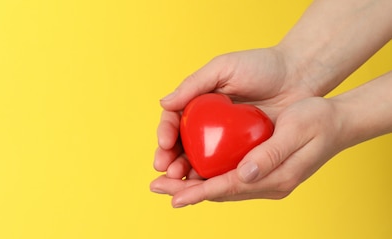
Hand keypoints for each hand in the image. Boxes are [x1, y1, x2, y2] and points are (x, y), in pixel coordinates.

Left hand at [151, 97, 346, 206]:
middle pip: (219, 190)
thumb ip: (270, 155)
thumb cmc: (319, 121)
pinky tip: (190, 169)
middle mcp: (266, 182)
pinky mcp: (259, 168)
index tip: (175, 197)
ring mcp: (263, 177)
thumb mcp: (296, 131)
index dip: (199, 192)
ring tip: (165, 181)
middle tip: (156, 187)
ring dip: (193, 184)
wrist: (338, 120)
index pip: (229, 187)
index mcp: (275, 178)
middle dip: (186, 190)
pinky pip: (229, 176)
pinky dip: (207, 175)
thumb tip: (243, 173)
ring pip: (221, 185)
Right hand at [155, 48, 315, 180]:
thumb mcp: (223, 68)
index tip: (165, 144)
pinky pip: (225, 171)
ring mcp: (224, 143)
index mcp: (197, 105)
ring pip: (199, 163)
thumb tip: (164, 103)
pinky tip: (206, 187)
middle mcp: (206, 127)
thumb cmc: (261, 66)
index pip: (173, 123)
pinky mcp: (244, 156)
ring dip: (186, 176)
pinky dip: (214, 180)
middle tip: (168, 171)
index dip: (166, 134)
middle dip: (170, 162)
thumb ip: (193, 84)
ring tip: (182, 182)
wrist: (299, 77)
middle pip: (181, 148)